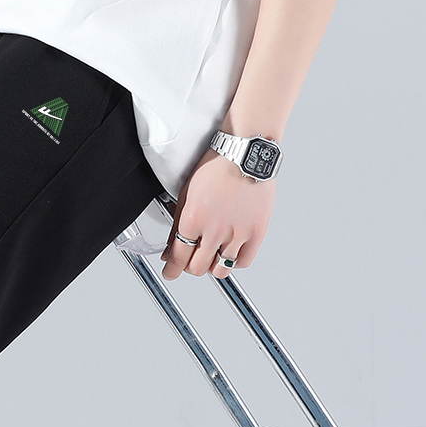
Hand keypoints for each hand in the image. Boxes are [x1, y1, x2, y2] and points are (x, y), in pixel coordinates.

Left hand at [160, 148, 274, 279]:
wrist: (245, 153)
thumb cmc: (216, 167)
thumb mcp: (186, 194)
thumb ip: (176, 226)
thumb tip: (169, 250)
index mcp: (193, 220)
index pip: (178, 258)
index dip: (171, 270)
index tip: (170, 273)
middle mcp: (215, 230)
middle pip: (197, 268)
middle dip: (189, 267)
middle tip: (190, 260)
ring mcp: (237, 233)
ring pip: (220, 269)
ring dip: (212, 266)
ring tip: (211, 256)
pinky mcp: (256, 231)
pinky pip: (243, 261)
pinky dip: (234, 262)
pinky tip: (229, 253)